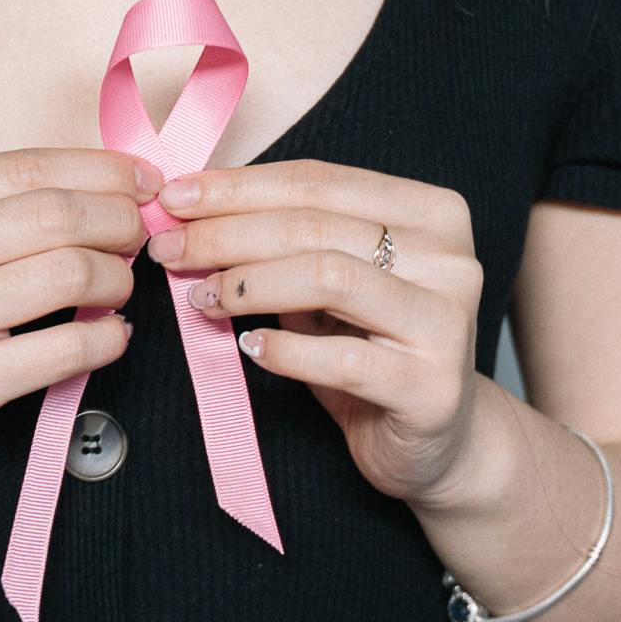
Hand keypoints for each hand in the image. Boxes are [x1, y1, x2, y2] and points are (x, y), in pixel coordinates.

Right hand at [0, 148, 160, 488]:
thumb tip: (102, 183)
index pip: (26, 167)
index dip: (101, 170)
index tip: (140, 181)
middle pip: (54, 214)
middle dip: (118, 220)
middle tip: (137, 236)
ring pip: (66, 273)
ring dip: (116, 277)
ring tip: (117, 285)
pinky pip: (64, 348)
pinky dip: (108, 337)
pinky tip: (110, 334)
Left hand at [144, 159, 490, 509]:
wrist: (440, 440)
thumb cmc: (374, 350)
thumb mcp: (333, 283)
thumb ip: (284, 242)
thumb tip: (191, 208)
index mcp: (431, 212)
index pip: (319, 181)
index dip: (238, 186)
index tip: (175, 196)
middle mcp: (451, 258)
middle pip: (315, 225)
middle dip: (227, 232)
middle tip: (169, 247)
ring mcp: (447, 321)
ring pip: (328, 277)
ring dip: (248, 284)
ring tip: (201, 296)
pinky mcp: (433, 386)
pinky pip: (343, 359)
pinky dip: (286, 350)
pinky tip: (250, 348)